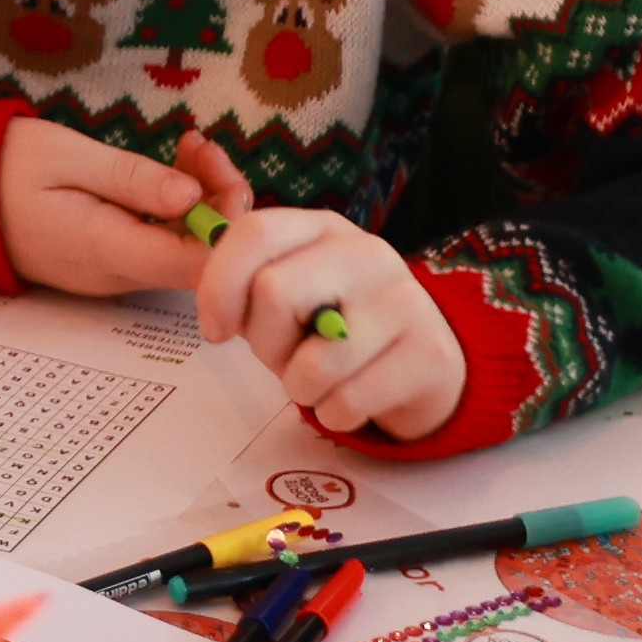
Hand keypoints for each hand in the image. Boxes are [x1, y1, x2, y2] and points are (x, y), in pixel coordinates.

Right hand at [0, 117, 230, 296]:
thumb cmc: (2, 167)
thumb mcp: (68, 158)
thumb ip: (133, 181)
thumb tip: (195, 198)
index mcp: (105, 250)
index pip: (198, 265)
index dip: (230, 226)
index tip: (222, 171)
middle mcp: (115, 274)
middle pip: (198, 257)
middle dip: (219, 201)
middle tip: (201, 143)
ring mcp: (111, 272)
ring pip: (182, 249)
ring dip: (200, 199)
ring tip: (189, 143)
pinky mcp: (107, 261)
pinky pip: (159, 243)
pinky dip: (175, 207)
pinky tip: (172, 166)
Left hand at [182, 140, 466, 442]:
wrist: (426, 361)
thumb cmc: (337, 325)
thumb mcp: (294, 290)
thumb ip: (250, 285)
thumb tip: (216, 310)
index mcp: (322, 228)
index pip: (254, 232)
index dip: (218, 284)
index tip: (213, 330)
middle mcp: (367, 253)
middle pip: (274, 292)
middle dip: (263, 342)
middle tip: (280, 357)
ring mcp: (403, 301)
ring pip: (313, 363)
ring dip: (299, 388)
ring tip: (317, 379)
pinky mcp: (428, 354)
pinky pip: (347, 402)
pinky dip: (334, 414)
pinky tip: (350, 397)